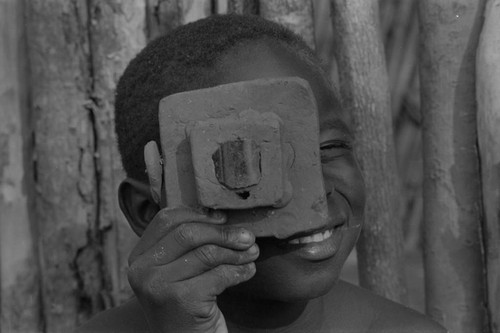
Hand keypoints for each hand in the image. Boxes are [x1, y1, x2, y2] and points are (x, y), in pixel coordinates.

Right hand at [127, 207, 257, 332]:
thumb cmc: (188, 306)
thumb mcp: (178, 271)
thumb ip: (187, 244)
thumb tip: (220, 214)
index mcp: (138, 257)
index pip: (166, 219)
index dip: (198, 214)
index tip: (223, 217)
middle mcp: (141, 271)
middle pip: (188, 233)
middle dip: (223, 232)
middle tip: (247, 236)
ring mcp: (157, 286)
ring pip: (207, 253)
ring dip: (236, 252)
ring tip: (252, 253)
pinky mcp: (179, 300)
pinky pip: (219, 275)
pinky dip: (239, 270)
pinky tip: (247, 271)